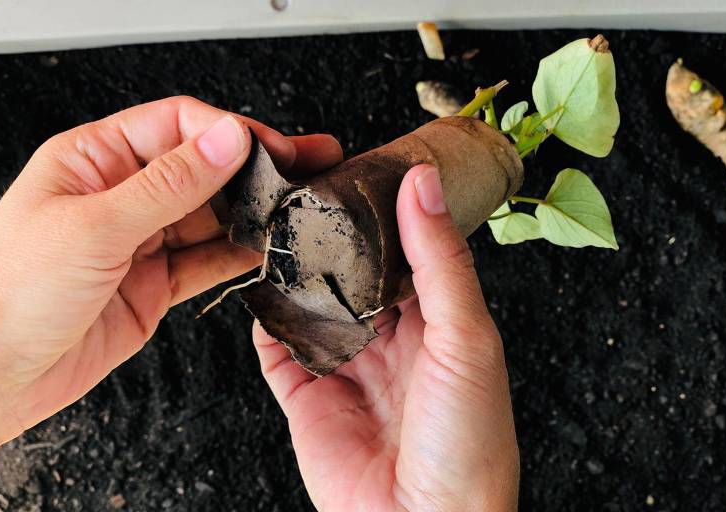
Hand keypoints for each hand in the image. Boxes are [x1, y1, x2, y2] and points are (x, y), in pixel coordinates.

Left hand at [0, 96, 341, 454]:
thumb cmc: (10, 293)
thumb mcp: (94, 226)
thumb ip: (168, 184)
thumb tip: (226, 140)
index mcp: (93, 160)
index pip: (175, 125)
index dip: (227, 132)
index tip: (269, 149)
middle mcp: (120, 195)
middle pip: (202, 167)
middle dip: (255, 166)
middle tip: (307, 163)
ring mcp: (141, 240)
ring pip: (212, 214)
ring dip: (253, 211)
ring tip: (296, 208)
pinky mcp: (155, 282)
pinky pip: (208, 259)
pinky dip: (239, 254)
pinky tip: (266, 246)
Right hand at [253, 164, 518, 510]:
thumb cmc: (466, 439)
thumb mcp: (466, 337)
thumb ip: (439, 260)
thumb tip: (421, 182)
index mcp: (435, 323)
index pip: (405, 253)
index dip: (383, 213)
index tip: (358, 168)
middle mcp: (389, 341)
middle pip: (353, 276)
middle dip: (332, 240)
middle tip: (306, 190)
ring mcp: (345, 369)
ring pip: (312, 307)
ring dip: (296, 274)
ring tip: (275, 228)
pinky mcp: (306, 399)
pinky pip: (278, 352)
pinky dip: (266, 322)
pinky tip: (259, 289)